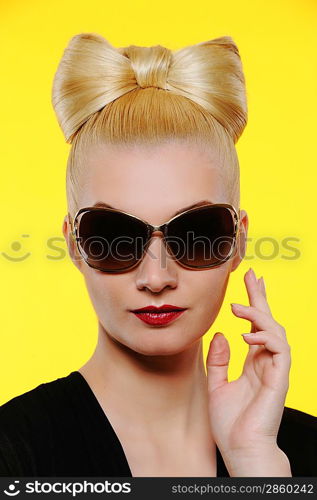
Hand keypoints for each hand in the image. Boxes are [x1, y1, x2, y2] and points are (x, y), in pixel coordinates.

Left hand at [206, 268, 291, 475]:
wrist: (240, 449)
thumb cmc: (231, 423)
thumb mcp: (217, 385)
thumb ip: (219, 360)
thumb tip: (221, 334)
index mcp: (254, 363)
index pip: (256, 327)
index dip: (253, 304)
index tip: (246, 284)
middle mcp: (267, 362)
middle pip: (269, 322)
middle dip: (261, 297)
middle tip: (252, 275)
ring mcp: (276, 370)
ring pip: (277, 331)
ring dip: (259, 315)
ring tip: (238, 307)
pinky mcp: (280, 378)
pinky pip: (280, 350)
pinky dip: (265, 338)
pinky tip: (247, 335)